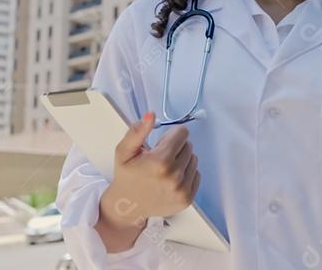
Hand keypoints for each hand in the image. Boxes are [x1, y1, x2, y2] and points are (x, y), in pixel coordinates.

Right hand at [100, 112, 200, 228]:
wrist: (128, 206)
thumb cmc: (127, 176)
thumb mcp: (124, 151)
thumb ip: (137, 131)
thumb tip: (151, 115)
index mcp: (160, 161)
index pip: (182, 133)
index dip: (170, 136)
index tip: (160, 144)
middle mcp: (174, 176)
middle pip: (189, 146)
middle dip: (175, 148)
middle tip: (159, 158)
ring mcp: (182, 189)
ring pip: (194, 159)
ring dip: (181, 160)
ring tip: (165, 169)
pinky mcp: (187, 198)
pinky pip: (196, 174)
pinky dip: (186, 174)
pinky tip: (171, 179)